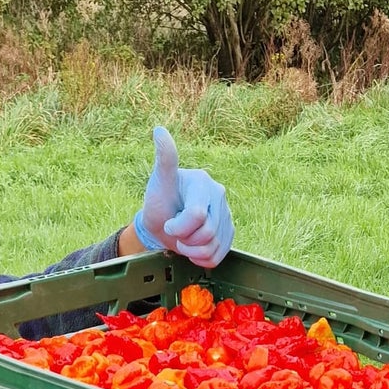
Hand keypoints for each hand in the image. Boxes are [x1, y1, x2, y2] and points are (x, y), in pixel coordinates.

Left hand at [133, 126, 233, 267]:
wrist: (164, 226)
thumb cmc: (159, 204)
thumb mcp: (158, 183)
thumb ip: (164, 160)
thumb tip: (159, 130)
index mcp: (203, 182)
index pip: (197, 215)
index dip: (179, 227)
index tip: (168, 223)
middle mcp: (219, 195)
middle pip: (206, 233)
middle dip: (185, 240)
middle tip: (175, 232)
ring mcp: (226, 214)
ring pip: (213, 247)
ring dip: (193, 251)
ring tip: (184, 240)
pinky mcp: (229, 231)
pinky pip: (220, 255)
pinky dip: (203, 258)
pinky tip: (194, 249)